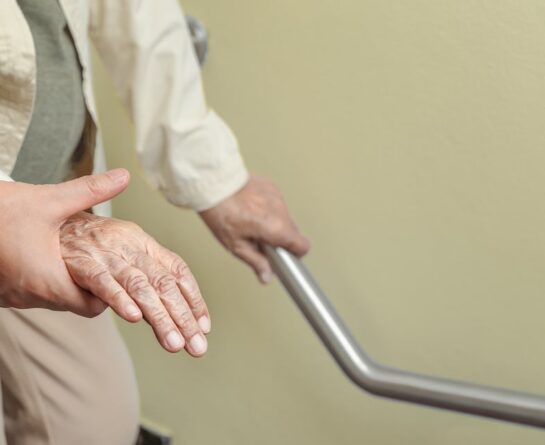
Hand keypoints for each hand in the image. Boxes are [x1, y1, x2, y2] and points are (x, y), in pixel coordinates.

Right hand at [0, 170, 127, 315]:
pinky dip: (46, 280)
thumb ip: (91, 191)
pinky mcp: (1, 291)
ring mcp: (12, 296)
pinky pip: (32, 293)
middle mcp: (30, 296)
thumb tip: (124, 176)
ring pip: (53, 299)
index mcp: (47, 281)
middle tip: (101, 262)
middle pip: (74, 304)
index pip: (92, 307)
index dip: (109, 293)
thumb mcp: (49, 200)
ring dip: (67, 281)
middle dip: (90, 286)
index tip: (117, 274)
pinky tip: (49, 257)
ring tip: (76, 257)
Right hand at [60, 211, 209, 355]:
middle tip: (197, 347)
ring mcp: (105, 254)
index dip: (193, 298)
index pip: (177, 271)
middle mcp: (129, 246)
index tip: (203, 326)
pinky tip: (135, 317)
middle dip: (183, 317)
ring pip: (139, 286)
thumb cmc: (84, 243)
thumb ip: (140, 279)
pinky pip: (102, 281)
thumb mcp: (119, 253)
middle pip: (163, 283)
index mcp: (142, 243)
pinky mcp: (80, 262)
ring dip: (159, 316)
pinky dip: (119, 298)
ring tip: (174, 343)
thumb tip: (157, 315)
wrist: (44, 220)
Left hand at [199, 175, 309, 282]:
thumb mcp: (236, 245)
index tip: (285, 255)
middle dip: (281, 238)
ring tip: (253, 223)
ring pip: (285, 216)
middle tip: (262, 240)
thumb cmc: (221, 214)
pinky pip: (277, 203)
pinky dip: (269, 208)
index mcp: (276, 228)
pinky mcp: (272, 186)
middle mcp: (281, 211)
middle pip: (293, 232)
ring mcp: (278, 197)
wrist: (214, 186)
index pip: (303, 245)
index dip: (296, 253)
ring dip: (275, 223)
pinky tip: (252, 209)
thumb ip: (256, 262)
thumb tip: (266, 276)